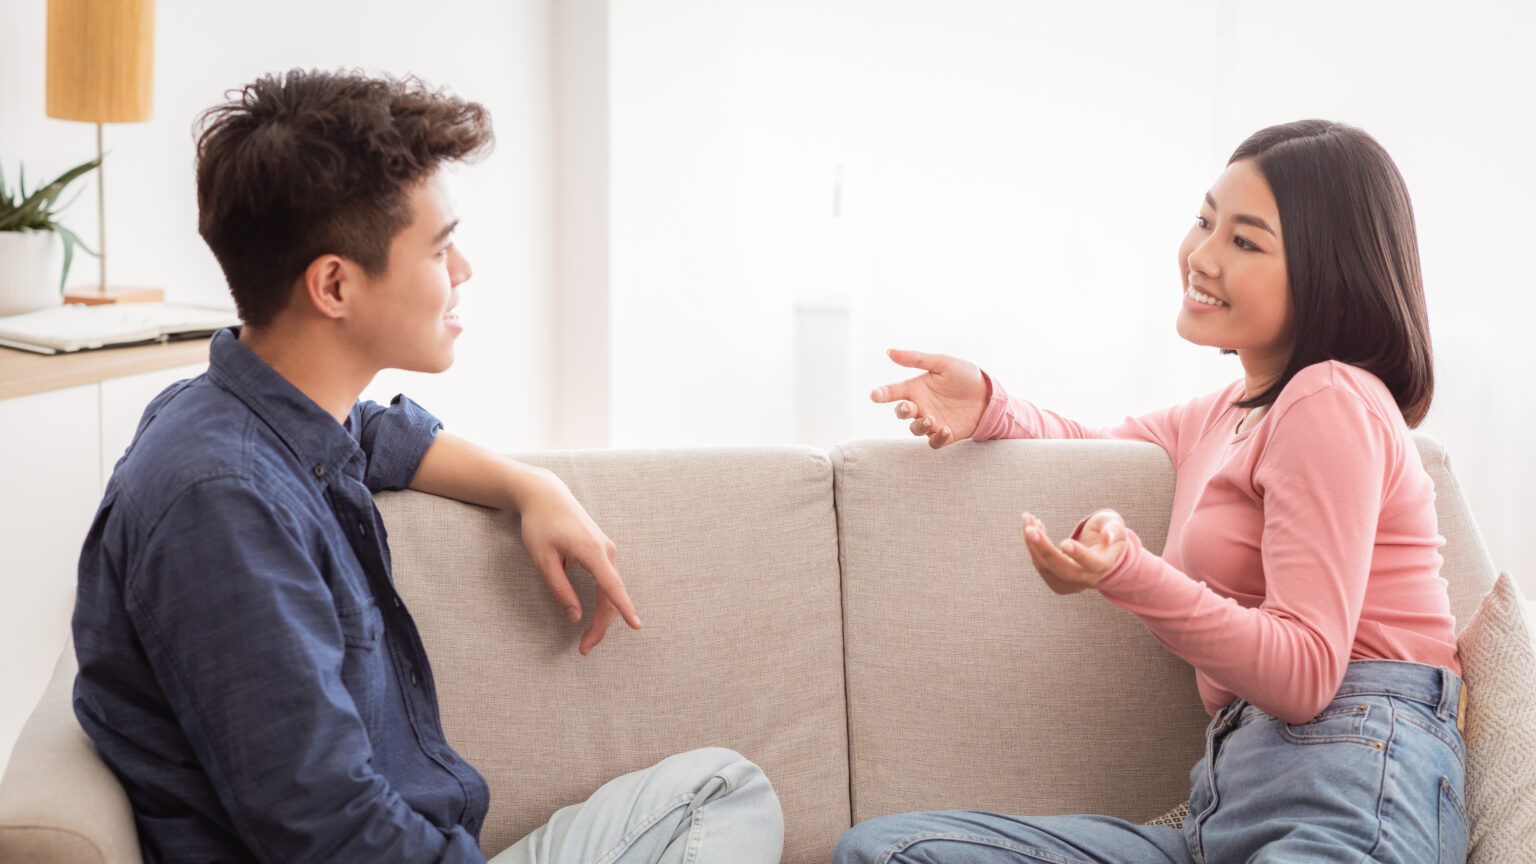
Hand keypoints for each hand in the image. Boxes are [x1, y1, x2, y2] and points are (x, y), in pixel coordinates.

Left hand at [517, 470, 641, 653]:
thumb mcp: (543, 559)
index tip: (637, 626)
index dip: (624, 608)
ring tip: (587, 638)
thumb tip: (575, 617)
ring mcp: (607, 550)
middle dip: (601, 625)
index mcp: (592, 552)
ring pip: (611, 590)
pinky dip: (603, 601)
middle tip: (584, 649)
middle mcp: (606, 551)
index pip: (612, 586)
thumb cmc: (540, 525)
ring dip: (603, 616)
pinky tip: (593, 615)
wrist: (546, 495)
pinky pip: (608, 581)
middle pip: (612, 595)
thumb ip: (559, 589)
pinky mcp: (602, 550)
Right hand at [869, 349, 988, 448]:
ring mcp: (931, 421)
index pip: (892, 392)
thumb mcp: (942, 363)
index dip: (881, 394)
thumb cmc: (964, 376)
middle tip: (908, 407)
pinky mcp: (945, 434)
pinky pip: (933, 442)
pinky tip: (945, 430)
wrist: (988, 394)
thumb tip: (890, 352)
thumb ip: (917, 359)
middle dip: (901, 411)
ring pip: (915, 430)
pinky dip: (937, 438)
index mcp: (916, 388)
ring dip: (919, 426)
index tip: (874, 395)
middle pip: (901, 413)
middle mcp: (920, 406)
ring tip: (931, 419)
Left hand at [1021, 510, 1127, 594]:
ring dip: (1033, 544)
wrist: (1099, 549)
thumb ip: (1113, 529)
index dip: (1078, 554)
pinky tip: (1032, 528)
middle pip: (1063, 570)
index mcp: (1104, 563)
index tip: (1064, 542)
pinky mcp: (1057, 584)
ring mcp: (1071, 585)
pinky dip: (1033, 548)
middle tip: (1030, 529)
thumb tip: (1108, 536)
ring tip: (1029, 519)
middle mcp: (1088, 579)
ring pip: (1047, 569)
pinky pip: (1041, 567)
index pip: (1092, 563)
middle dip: (1044, 549)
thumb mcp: (1114, 524)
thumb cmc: (1107, 530)